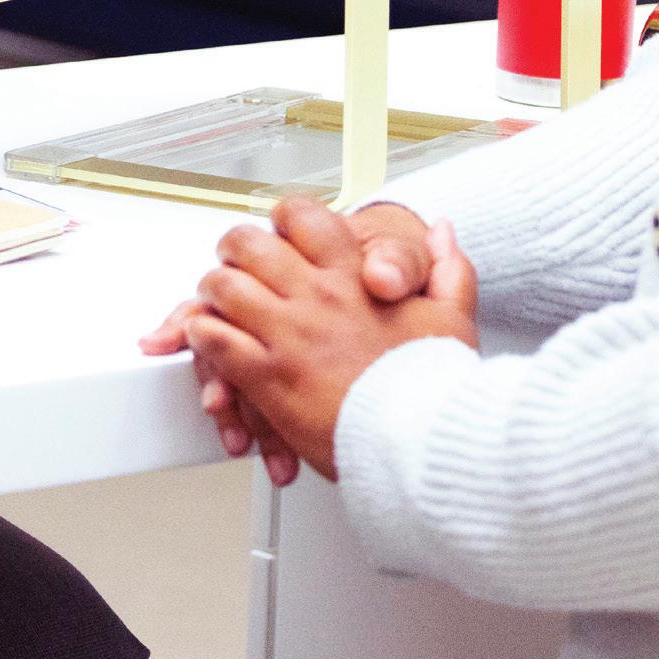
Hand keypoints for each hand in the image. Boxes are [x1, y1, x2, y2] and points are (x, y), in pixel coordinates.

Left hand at [181, 196, 478, 481]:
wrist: (420, 440)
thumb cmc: (433, 387)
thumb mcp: (453, 318)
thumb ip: (448, 269)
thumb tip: (443, 232)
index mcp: (354, 276)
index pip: (303, 217)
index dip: (284, 219)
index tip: (282, 232)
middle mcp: (316, 297)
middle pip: (248, 245)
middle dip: (234, 250)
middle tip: (234, 262)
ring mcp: (289, 335)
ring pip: (223, 288)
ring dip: (213, 292)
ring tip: (215, 300)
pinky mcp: (270, 378)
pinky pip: (218, 342)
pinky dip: (205, 336)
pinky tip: (209, 338)